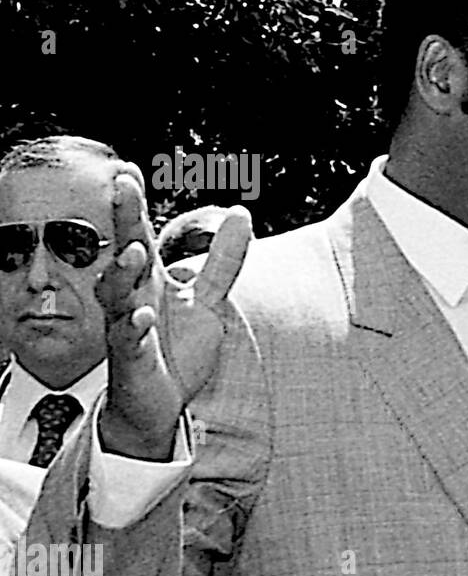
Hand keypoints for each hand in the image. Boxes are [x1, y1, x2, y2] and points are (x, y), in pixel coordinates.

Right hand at [96, 164, 252, 459]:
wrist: (159, 405)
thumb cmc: (175, 348)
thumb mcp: (207, 299)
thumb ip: (223, 260)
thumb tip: (241, 214)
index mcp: (151, 280)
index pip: (140, 234)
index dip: (135, 204)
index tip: (129, 170)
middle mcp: (134, 297)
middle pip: (124, 252)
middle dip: (124, 220)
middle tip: (124, 186)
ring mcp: (128, 327)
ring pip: (117, 295)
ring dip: (124, 272)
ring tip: (136, 251)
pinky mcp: (131, 359)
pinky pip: (128, 341)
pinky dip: (135, 328)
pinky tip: (143, 316)